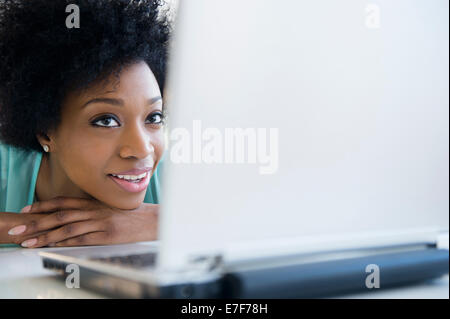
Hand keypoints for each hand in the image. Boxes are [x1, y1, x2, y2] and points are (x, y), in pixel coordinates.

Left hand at [7, 196, 158, 247]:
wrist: (152, 220)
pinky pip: (82, 239)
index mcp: (94, 203)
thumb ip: (92, 211)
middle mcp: (94, 211)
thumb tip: (73, 216)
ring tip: (28, 243)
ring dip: (45, 236)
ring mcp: (100, 223)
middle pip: (59, 215)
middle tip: (18, 230)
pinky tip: (53, 247)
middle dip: (36, 223)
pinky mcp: (107, 235)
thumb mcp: (109, 209)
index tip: (26, 210)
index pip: (63, 202)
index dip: (43, 205)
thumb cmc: (130, 216)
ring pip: (67, 228)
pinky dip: (65, 243)